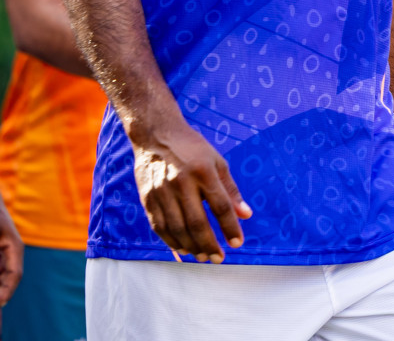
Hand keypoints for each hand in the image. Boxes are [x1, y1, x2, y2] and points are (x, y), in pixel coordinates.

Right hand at [129, 116, 251, 262]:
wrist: (156, 133)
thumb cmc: (192, 148)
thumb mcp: (217, 162)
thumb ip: (231, 190)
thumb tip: (246, 215)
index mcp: (203, 171)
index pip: (220, 206)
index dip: (230, 228)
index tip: (237, 243)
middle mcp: (181, 181)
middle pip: (197, 222)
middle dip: (210, 245)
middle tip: (218, 259)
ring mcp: (162, 191)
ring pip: (177, 229)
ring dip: (191, 247)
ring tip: (202, 256)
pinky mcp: (147, 197)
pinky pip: (159, 226)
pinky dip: (171, 241)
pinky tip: (183, 249)